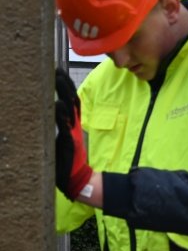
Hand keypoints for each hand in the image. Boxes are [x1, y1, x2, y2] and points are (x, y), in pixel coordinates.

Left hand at [55, 67, 92, 199]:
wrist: (75, 179)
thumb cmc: (66, 161)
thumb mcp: (63, 141)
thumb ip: (59, 129)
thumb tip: (48, 116)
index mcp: (73, 126)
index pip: (72, 102)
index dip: (67, 87)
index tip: (59, 72)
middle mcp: (74, 126)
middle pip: (71, 101)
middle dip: (65, 85)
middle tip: (58, 70)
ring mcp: (72, 133)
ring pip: (69, 109)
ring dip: (64, 93)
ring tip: (57, 79)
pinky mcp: (69, 142)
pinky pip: (65, 125)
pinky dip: (61, 114)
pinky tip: (58, 103)